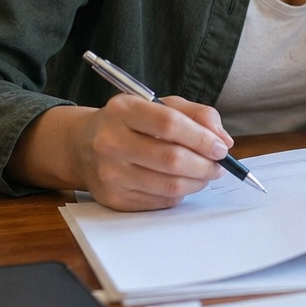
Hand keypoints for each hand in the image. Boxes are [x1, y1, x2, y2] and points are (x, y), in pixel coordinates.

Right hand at [64, 95, 232, 210]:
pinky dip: (179, 194)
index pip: (170, 124)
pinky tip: (181, 182)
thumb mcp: (160, 105)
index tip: (221, 147)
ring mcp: (109, 173)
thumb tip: (223, 140)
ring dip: (197, 182)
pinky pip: (159, 201)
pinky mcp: (113, 198)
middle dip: (205, 165)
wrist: (82, 146)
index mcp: (123, 110)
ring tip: (205, 174)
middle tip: (219, 166)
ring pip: (169, 185)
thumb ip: (197, 115)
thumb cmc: (130, 123)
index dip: (202, 138)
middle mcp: (110, 141)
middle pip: (171, 159)